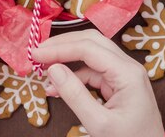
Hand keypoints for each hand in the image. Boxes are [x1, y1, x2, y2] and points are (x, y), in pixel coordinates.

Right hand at [32, 29, 164, 136]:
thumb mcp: (99, 123)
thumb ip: (74, 95)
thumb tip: (53, 69)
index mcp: (128, 73)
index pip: (89, 48)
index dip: (59, 48)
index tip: (36, 54)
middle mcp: (128, 67)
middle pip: (92, 42)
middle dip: (63, 45)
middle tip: (38, 54)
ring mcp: (124, 73)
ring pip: (91, 54)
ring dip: (66, 60)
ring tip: (43, 71)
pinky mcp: (119, 83)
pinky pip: (93, 71)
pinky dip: (74, 76)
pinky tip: (58, 87)